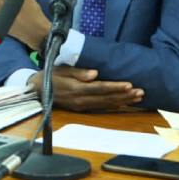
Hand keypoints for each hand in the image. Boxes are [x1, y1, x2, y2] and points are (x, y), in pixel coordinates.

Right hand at [28, 66, 144, 110]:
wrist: (37, 90)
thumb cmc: (51, 75)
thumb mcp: (62, 70)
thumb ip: (79, 72)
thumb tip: (95, 74)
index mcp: (77, 88)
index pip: (100, 88)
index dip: (115, 87)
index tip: (129, 84)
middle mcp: (81, 100)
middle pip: (106, 98)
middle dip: (125, 95)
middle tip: (141, 92)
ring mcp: (82, 106)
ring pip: (106, 104)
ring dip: (123, 101)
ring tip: (138, 98)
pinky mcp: (81, 109)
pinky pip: (100, 108)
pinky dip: (113, 106)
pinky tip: (123, 103)